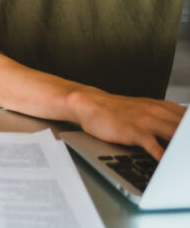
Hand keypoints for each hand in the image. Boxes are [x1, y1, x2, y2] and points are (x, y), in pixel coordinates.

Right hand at [69, 88, 185, 160]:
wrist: (89, 103)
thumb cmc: (116, 111)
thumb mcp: (145, 109)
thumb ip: (166, 119)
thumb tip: (182, 129)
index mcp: (163, 107)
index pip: (189, 119)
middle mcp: (157, 111)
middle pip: (186, 128)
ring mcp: (146, 120)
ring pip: (176, 135)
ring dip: (185, 148)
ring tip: (187, 161)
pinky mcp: (133, 130)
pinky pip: (154, 145)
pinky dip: (164, 156)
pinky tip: (170, 165)